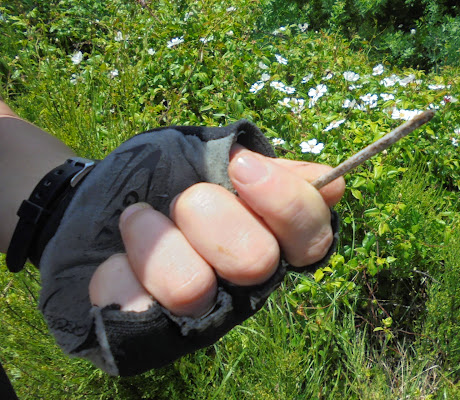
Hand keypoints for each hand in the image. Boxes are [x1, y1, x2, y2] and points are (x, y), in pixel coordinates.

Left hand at [89, 144, 344, 317]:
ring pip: (191, 287)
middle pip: (256, 261)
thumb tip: (330, 185)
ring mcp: (200, 313)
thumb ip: (269, 170)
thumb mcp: (216, 157)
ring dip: (156, 236)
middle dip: (212, 216)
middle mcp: (245, 284)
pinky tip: (118, 254)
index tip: (241, 167)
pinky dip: (118, 267)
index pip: (312, 237)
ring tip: (137, 218)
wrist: (97, 203)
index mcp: (271, 239)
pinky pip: (133, 303)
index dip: (286, 203)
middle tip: (187, 199)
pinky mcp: (149, 335)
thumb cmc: (169, 176)